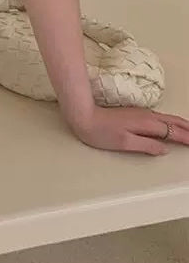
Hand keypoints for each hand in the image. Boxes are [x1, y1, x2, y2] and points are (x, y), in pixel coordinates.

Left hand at [66, 105, 188, 154]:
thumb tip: (164, 149)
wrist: (83, 116)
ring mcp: (140, 113)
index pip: (173, 132)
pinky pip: (160, 117)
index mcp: (146, 124)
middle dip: (188, 129)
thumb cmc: (101, 132)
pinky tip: (171, 124)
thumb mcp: (125, 143)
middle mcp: (146, 116)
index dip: (186, 137)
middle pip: (173, 122)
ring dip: (181, 124)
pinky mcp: (135, 113)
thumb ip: (146, 145)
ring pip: (167, 118)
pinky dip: (171, 121)